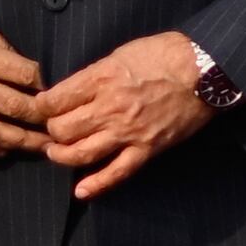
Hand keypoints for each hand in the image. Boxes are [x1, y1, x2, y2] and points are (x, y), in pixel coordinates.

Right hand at [0, 0, 44, 158]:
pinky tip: (0, 150)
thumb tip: (25, 69)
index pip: (25, 76)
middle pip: (16, 108)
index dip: (44, 82)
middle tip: (59, 124)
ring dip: (21, 142)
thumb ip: (0, 44)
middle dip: (42, 118)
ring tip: (41, 147)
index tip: (52, 88)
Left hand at [33, 32, 214, 199]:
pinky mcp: (146, 149)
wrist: (204, 71)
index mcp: (100, 79)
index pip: (54, 100)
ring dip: (62, 156)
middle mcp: (110, 108)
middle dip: (50, 131)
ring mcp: (128, 132)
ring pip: (81, 154)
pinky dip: (96, 185)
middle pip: (62, 129)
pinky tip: (80, 191)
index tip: (41, 107)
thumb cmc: (163, 54)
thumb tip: (72, 91)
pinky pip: (116, 173)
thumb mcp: (120, 54)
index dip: (41, 106)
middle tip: (51, 129)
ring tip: (56, 152)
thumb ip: (94, 75)